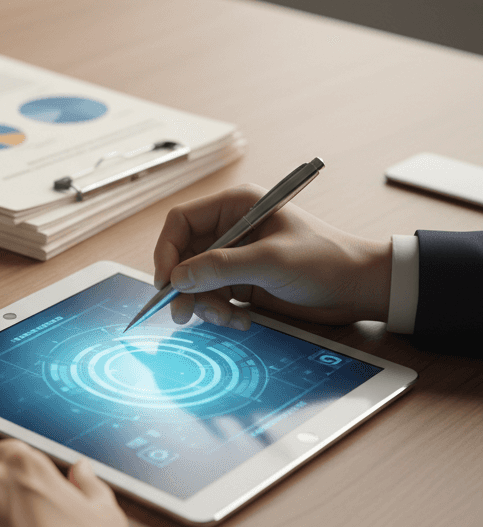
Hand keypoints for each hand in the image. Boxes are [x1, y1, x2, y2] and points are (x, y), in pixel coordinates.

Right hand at [153, 184, 391, 329]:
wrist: (360, 289)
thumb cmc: (325, 260)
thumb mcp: (271, 261)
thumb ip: (221, 267)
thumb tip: (178, 277)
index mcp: (235, 206)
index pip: (181, 222)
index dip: (167, 250)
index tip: (166, 281)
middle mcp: (230, 229)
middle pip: (183, 255)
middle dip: (183, 285)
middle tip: (183, 313)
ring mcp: (235, 258)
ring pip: (195, 281)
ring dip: (203, 304)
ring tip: (226, 318)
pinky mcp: (242, 283)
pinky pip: (213, 298)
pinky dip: (219, 312)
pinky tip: (240, 320)